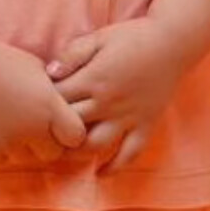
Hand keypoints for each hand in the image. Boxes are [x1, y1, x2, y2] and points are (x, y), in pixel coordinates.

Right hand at [0, 41, 88, 167]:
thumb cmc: (5, 61)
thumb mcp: (40, 71)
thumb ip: (57, 96)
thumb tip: (73, 110)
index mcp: (50, 106)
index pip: (76, 137)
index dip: (70, 131)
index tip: (61, 123)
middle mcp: (32, 127)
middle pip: (53, 153)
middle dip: (48, 142)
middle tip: (35, 127)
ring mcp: (8, 141)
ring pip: (28, 158)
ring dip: (24, 147)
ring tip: (13, 126)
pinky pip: (4, 161)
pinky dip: (2, 151)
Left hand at [48, 18, 192, 171]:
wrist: (173, 42)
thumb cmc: (133, 37)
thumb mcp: (99, 38)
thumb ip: (72, 54)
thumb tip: (49, 73)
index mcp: (94, 78)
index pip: (58, 99)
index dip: (42, 103)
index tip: (36, 104)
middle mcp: (109, 102)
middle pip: (71, 125)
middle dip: (54, 130)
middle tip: (43, 133)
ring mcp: (128, 117)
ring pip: (96, 144)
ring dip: (77, 151)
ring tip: (65, 152)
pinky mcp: (146, 125)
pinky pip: (130, 153)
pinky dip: (115, 167)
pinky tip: (100, 173)